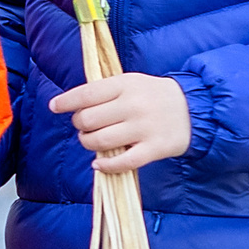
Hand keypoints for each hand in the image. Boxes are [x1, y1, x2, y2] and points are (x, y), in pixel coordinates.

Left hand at [49, 71, 191, 173]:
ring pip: (100, 142)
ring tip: (92, 142)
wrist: (194, 109)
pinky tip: (99, 164)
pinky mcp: (154, 149)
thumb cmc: (154, 96)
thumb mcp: (132, 82)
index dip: (66, 102)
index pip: (87, 93)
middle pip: (89, 120)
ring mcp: (144, 128)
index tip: (54, 106)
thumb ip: (105, 91)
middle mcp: (133, 105)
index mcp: (126, 84)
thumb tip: (73, 105)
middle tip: (84, 127)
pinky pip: (122, 162)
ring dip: (88, 144)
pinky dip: (105, 166)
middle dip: (80, 126)